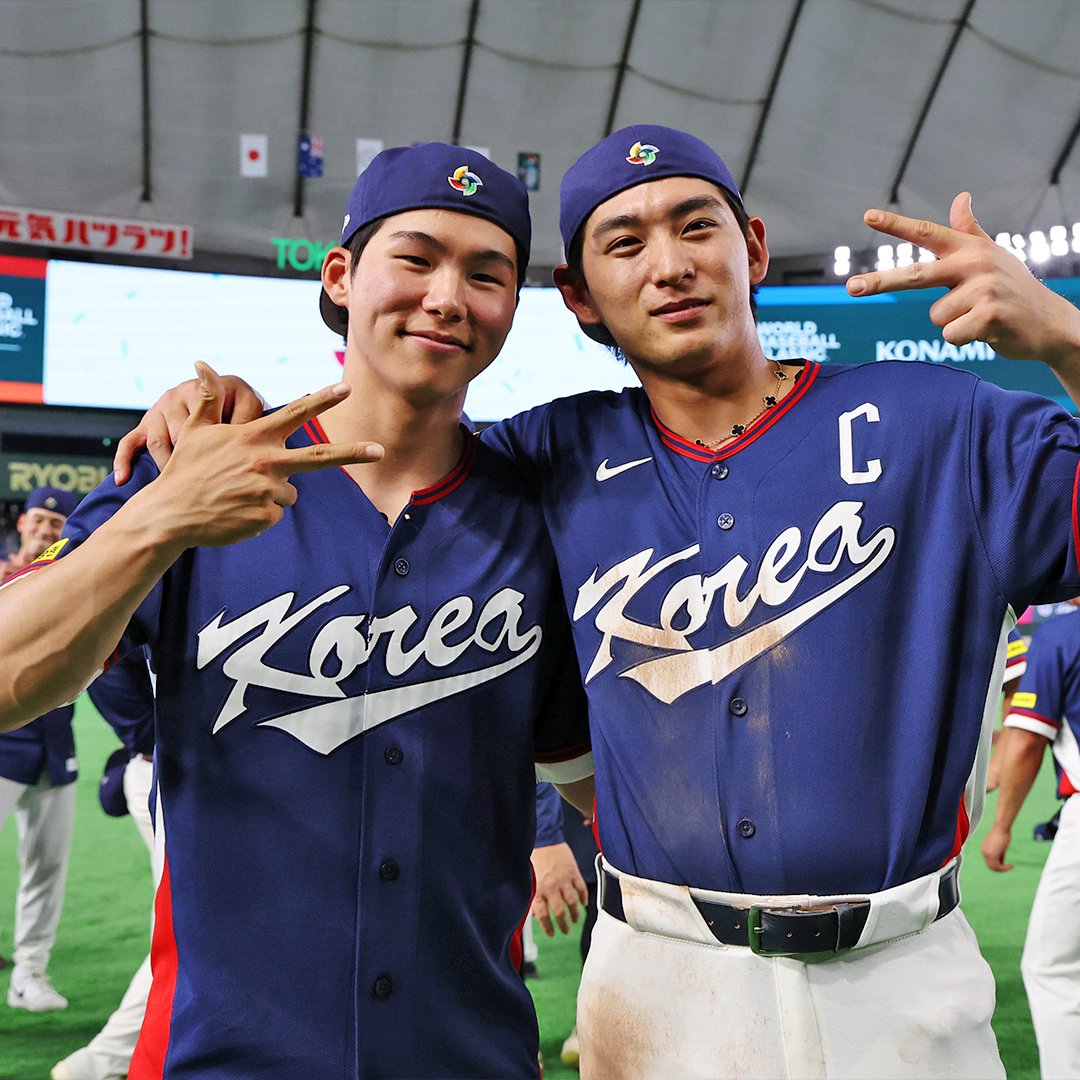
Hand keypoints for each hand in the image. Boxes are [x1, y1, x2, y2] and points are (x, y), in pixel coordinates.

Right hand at [142, 362, 381, 548]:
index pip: (295, 413)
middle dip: (354, 452)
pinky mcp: (266, 516)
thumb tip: (200, 363)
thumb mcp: (194, 430)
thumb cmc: (185, 469)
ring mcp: (269, 490)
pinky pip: (274, 513)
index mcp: (254, 437)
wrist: (171, 513)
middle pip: (321, 457)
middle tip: (381, 450)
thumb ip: (207, 398)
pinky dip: (260, 513)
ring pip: (289, 491)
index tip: (345, 387)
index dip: (322, 399)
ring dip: (271, 492)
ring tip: (238, 493)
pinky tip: (236, 511)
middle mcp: (267, 462)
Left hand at [530, 842, 588, 936]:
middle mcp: (551, 887)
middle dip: (564, 924)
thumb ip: (532, 897)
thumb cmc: (535, 858)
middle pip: (559, 912)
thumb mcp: (529, 879)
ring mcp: (564, 880)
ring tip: (575, 919)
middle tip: (566, 930)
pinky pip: (581, 889)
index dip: (548, 927)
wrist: (545, 838)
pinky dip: (584, 898)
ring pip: (572, 903)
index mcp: (538, 889)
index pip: (543, 915)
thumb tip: (535, 914)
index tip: (552, 933)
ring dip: (575, 914)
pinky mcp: (573, 872)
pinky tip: (583, 903)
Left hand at [847, 193, 1079, 366]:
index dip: (896, 225)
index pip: (927, 233)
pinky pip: (950, 336)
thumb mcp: (993, 255)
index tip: (867, 216)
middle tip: (850, 287)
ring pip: (936, 316)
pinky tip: (987, 330)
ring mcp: (983, 289)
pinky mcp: (988, 316)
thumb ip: (970, 230)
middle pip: (915, 274)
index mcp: (970, 248)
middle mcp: (975, 264)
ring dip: (953, 323)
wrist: (1050, 322)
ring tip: (979, 316)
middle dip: (881, 282)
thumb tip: (961, 197)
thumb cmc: (1014, 288)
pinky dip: (964, 339)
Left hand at [980, 823, 1014, 871]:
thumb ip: (1000, 855)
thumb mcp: (1001, 846)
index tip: (1007, 865)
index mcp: (984, 849)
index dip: (998, 866)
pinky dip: (1005, 868)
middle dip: (1001, 869)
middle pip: (991, 866)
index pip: (989, 862)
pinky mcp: (993, 854)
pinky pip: (998, 866)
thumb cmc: (1003, 834)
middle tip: (1010, 867)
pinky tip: (1011, 866)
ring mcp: (987, 853)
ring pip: (994, 868)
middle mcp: (984, 851)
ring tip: (1011, 867)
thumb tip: (1002, 863)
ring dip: (1003, 869)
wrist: (1002, 827)